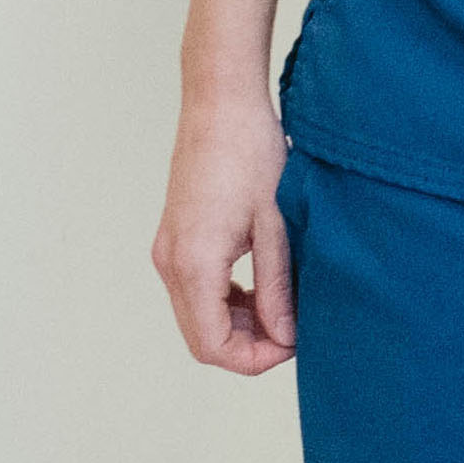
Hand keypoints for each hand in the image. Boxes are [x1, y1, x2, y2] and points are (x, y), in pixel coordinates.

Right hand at [157, 100, 295, 373]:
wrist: (221, 103)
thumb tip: (286, 337)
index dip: (256, 359)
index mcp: (193, 264)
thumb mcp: (276, 227)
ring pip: (198, 316)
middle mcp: (171, 262)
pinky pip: (196, 290)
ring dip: (239, 324)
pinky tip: (262, 286)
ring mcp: (169, 250)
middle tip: (295, 328)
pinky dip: (228, 302)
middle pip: (202, 338)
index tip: (295, 344)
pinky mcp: (176, 238)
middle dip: (249, 345)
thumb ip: (277, 288)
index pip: (213, 347)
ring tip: (284, 306)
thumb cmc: (251, 153)